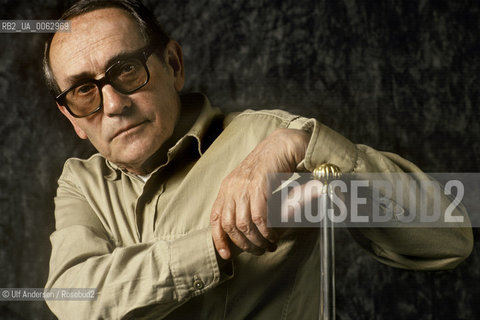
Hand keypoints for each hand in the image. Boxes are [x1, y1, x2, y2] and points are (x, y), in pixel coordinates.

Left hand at [210, 128, 309, 259]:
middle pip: (229, 225)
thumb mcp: (250, 185)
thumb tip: (245, 231)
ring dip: (257, 240)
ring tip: (269, 245)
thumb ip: (244, 204)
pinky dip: (266, 230)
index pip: (215, 218)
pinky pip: (258, 216)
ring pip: (244, 224)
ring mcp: (243, 185)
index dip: (218, 239)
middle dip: (244, 244)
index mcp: (226, 187)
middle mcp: (231, 187)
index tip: (226, 255)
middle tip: (258, 251)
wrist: (281, 145)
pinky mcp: (258, 185)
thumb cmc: (268, 168)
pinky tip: (273, 235)